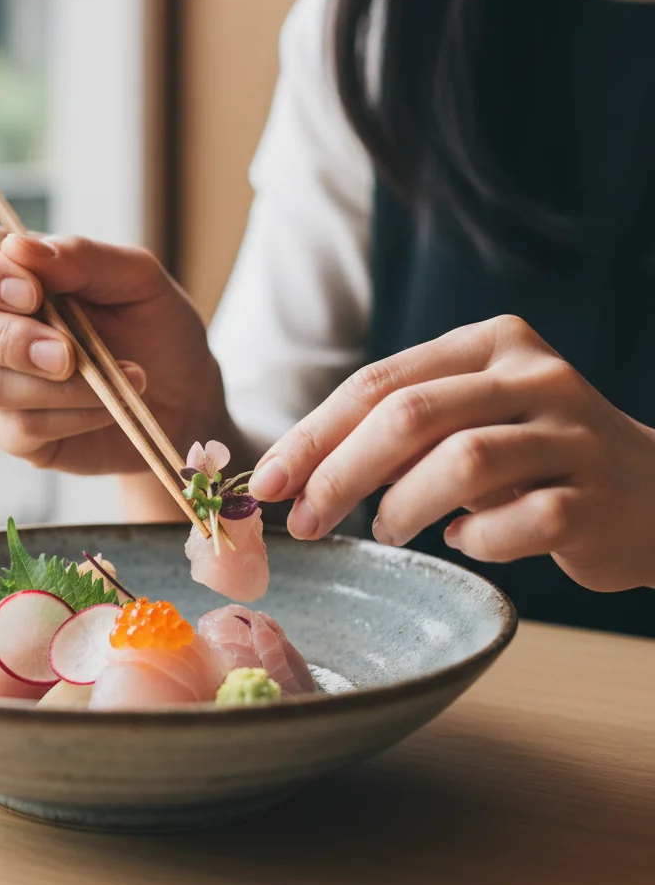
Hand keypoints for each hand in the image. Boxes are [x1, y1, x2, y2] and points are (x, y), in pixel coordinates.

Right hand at [0, 223, 227, 474]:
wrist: (185, 396)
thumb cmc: (155, 327)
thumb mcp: (136, 278)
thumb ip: (80, 257)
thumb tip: (18, 246)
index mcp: (6, 272)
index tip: (31, 292)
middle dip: (4, 337)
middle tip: (67, 353)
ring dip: (58, 385)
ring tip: (119, 375)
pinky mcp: (11, 432)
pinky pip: (20, 426)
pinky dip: (76, 414)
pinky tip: (111, 405)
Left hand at [248, 315, 654, 592]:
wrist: (652, 494)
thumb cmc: (529, 458)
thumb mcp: (463, 422)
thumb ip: (395, 433)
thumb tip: (294, 474)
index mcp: (488, 343)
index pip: (378, 382)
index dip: (313, 435)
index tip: (267, 482)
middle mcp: (534, 375)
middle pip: (410, 415)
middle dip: (340, 474)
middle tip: (306, 521)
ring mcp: (573, 433)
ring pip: (462, 463)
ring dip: (403, 507)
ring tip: (389, 530)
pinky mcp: (599, 497)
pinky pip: (518, 523)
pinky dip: (476, 540)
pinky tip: (468, 541)